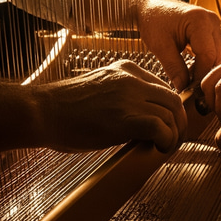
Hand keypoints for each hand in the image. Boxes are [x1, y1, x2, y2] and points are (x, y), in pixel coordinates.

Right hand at [42, 60, 186, 152]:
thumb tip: (142, 119)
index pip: (162, 88)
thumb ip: (122, 97)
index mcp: (125, 69)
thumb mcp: (99, 90)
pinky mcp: (125, 118)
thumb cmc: (64, 108)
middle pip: (173, 100)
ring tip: (164, 149)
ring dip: (174, 135)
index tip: (166, 126)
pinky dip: (166, 141)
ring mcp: (129, 96)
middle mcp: (131, 79)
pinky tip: (158, 150)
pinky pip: (161, 128)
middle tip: (172, 141)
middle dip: (178, 123)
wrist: (41, 111)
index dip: (169, 111)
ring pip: (172, 114)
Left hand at [135, 0, 220, 91]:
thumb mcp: (160, 46)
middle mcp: (212, 21)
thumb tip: (184, 89)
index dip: (200, 75)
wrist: (151, 6)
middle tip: (191, 90)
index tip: (190, 91)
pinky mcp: (212, 31)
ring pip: (218, 56)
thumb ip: (173, 68)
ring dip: (206, 70)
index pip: (208, 56)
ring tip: (190, 83)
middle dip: (205, 74)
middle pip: (218, 56)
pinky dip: (205, 63)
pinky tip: (192, 73)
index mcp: (200, 21)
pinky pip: (214, 51)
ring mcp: (214, 25)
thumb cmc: (153, 20)